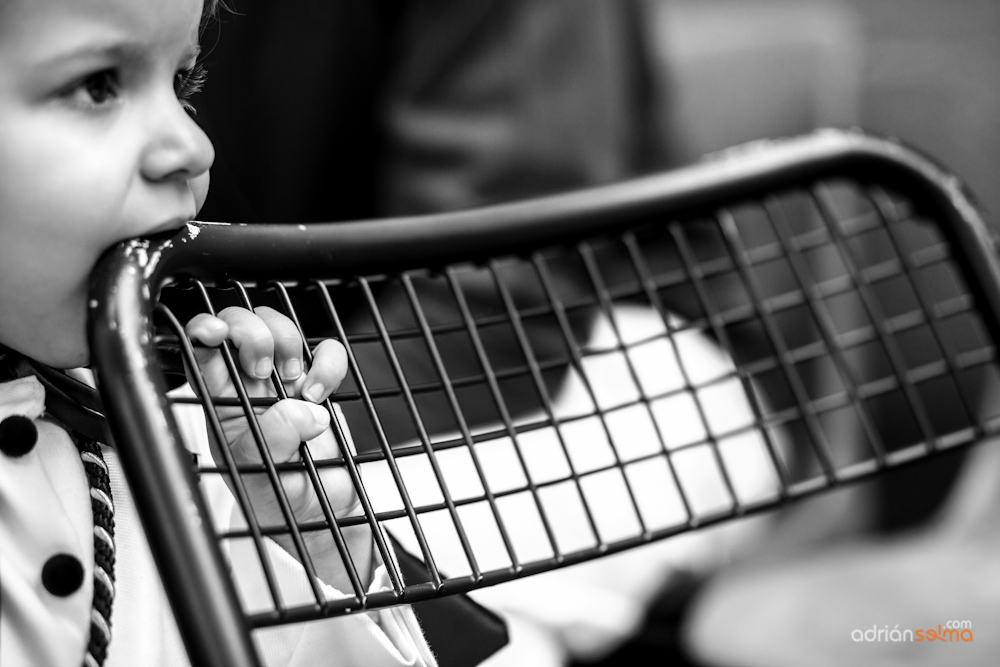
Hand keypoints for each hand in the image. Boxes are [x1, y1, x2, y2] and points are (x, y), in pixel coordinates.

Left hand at [185, 306, 369, 590]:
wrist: (322, 515)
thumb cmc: (280, 500)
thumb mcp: (263, 479)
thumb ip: (272, 441)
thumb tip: (297, 408)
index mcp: (218, 403)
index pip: (201, 350)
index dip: (205, 330)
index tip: (218, 334)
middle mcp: (246, 386)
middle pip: (240, 324)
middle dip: (255, 335)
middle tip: (263, 370)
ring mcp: (283, 381)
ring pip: (280, 327)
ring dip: (291, 345)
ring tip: (296, 386)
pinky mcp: (319, 383)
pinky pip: (325, 350)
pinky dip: (328, 363)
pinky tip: (322, 393)